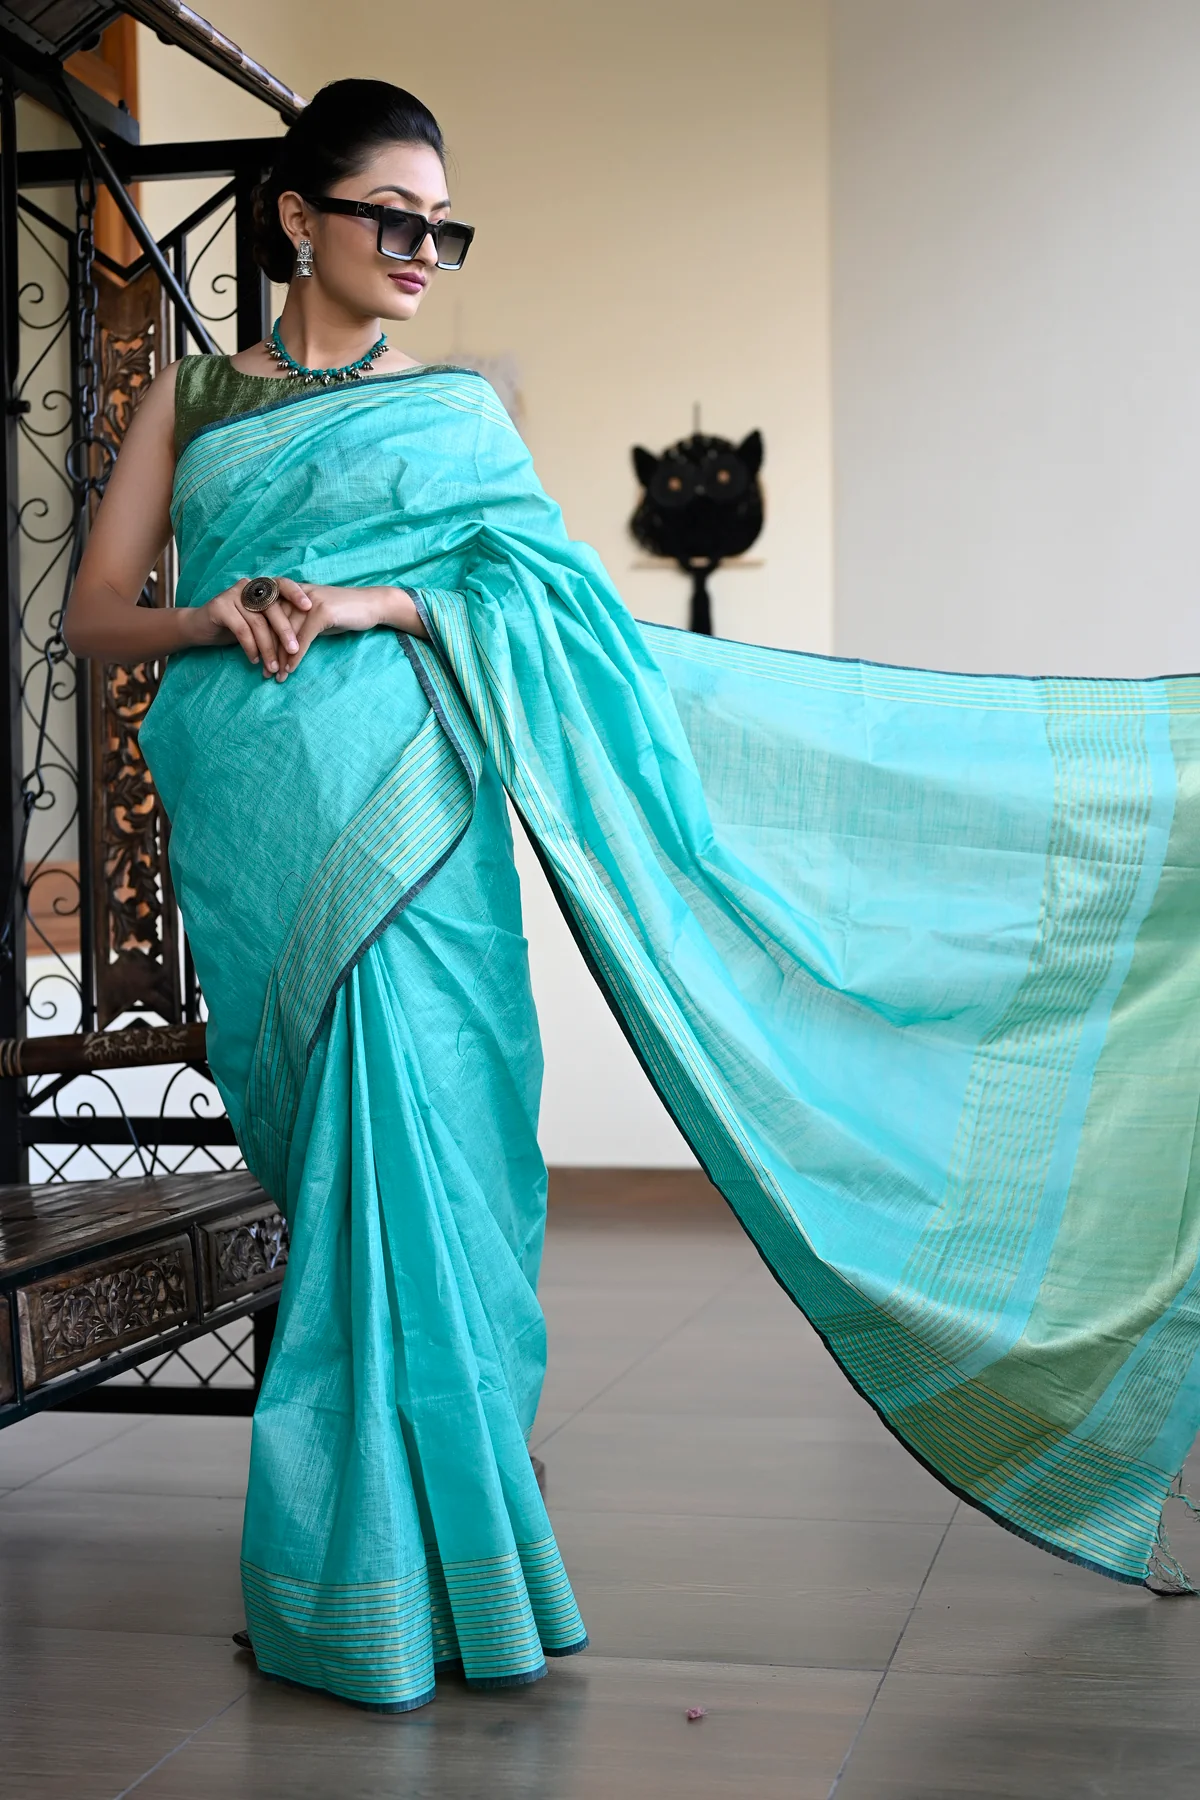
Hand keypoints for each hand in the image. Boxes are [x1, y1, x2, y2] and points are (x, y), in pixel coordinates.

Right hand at [189, 577, 311, 676]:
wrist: (199, 628)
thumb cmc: (234, 626)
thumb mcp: (258, 623)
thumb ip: (275, 623)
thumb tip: (304, 636)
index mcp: (260, 587)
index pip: (282, 585)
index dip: (296, 594)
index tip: (310, 608)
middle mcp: (247, 586)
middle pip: (272, 608)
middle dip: (285, 632)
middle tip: (294, 651)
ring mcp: (232, 594)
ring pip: (258, 623)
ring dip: (267, 648)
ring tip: (273, 666)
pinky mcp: (219, 606)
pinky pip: (242, 630)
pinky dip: (250, 647)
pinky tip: (254, 661)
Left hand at [273, 583, 425, 678]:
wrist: (371, 605)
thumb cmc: (342, 612)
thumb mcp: (313, 615)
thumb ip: (296, 623)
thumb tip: (278, 644)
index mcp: (289, 591)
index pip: (268, 617)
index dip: (262, 640)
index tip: (259, 661)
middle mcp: (295, 593)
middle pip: (274, 626)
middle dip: (268, 652)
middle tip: (264, 673)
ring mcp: (308, 601)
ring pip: (287, 634)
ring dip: (280, 658)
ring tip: (277, 676)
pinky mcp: (321, 611)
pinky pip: (303, 639)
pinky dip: (295, 656)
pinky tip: (291, 669)